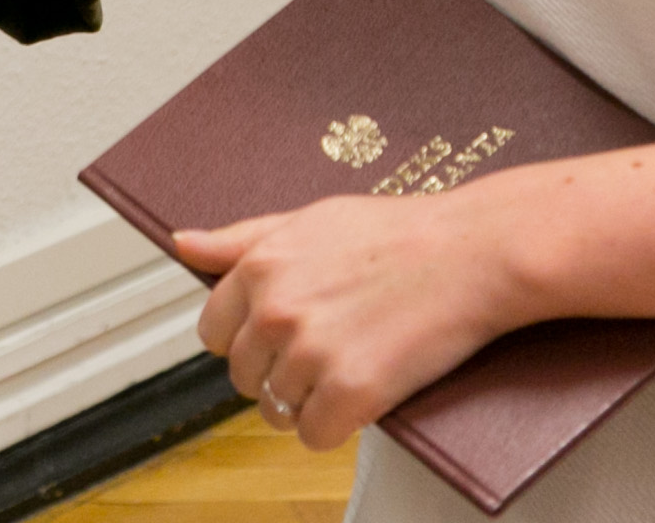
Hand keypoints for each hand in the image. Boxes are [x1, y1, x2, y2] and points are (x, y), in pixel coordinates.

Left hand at [174, 184, 530, 452]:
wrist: (472, 254)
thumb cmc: (398, 233)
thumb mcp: (308, 219)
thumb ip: (240, 239)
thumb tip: (183, 243)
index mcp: (260, 267)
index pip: (213, 331)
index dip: (246, 340)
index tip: (276, 340)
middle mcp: (276, 311)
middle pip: (242, 375)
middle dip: (274, 374)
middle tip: (321, 358)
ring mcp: (311, 353)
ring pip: (276, 410)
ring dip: (307, 403)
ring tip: (346, 372)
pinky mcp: (352, 391)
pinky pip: (314, 436)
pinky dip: (335, 427)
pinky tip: (360, 400)